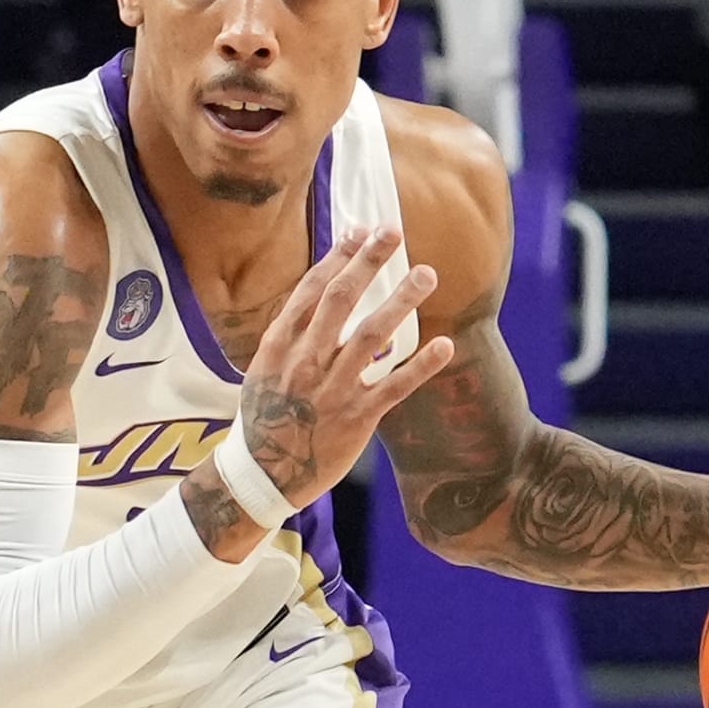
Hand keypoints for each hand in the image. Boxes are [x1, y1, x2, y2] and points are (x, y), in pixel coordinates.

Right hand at [189, 226, 453, 555]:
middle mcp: (305, 362)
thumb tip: (319, 293)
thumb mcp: (265, 369)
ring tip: (426, 273)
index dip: (338, 257)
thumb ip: (291, 333)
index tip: (360, 232)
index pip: (312, 290)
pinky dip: (421, 366)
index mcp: (280, 346)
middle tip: (393, 232)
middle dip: (367, 262)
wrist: (263, 475)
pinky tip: (444, 344)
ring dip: (400, 300)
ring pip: (371, 335)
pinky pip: (394, 387)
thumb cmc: (266, 417)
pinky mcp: (356, 418)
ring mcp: (332, 389)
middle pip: (340, 300)